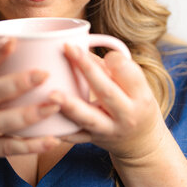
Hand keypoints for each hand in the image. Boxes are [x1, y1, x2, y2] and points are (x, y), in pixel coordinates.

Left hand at [49, 44, 167, 162]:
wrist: (142, 141)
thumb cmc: (134, 103)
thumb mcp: (134, 86)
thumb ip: (111, 68)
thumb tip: (80, 45)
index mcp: (140, 96)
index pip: (127, 71)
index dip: (112, 58)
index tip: (100, 49)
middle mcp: (127, 115)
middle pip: (106, 90)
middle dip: (86, 69)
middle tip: (68, 49)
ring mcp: (110, 130)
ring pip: (89, 118)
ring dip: (70, 106)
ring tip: (52, 94)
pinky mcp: (94, 140)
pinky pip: (75, 137)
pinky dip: (61, 130)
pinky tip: (44, 121)